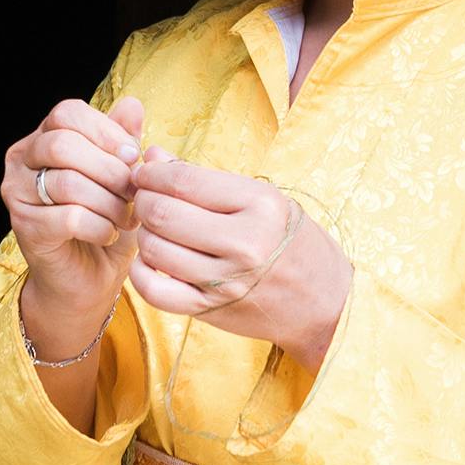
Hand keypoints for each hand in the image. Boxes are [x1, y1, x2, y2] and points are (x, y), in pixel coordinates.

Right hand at [3, 94, 145, 370]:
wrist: (86, 281)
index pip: (67, 113)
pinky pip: (69, 217)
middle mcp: (19, 162)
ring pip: (68, 183)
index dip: (105, 131)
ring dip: (109, 202)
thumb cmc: (104, 223)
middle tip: (132, 191)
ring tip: (125, 218)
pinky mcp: (25, 228)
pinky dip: (99, 226)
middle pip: (62, 145)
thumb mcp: (120, 178)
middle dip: (108, 168)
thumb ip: (123, 142)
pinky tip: (109, 234)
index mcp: (40, 139)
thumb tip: (133, 105)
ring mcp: (17, 195)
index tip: (133, 157)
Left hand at [129, 150, 352, 368]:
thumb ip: (204, 178)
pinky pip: (154, 292)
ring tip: (155, 229)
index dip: (152, 173)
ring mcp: (225, 280)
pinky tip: (149, 262)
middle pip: (163, 213)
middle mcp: (244, 243)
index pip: (184, 181)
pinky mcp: (210, 309)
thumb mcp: (262, 200)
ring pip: (154, 249)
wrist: (324, 301)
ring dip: (144, 234)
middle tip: (144, 198)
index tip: (144, 172)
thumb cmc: (292, 242)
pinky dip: (140, 274)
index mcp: (261, 205)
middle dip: (143, 200)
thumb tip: (151, 156)